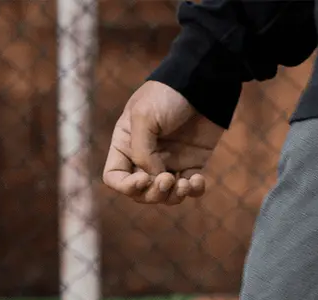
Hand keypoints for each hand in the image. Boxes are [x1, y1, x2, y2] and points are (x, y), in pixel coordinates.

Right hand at [103, 80, 224, 204]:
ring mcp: (169, 162)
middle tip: (168, 179)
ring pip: (165, 195)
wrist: (202, 84)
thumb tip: (153, 178)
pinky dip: (193, 190)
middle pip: (140, 193)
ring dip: (173, 196)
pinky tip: (197, 179)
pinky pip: (190, 189)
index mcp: (125, 144)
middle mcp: (144, 156)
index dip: (126, 187)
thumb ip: (142, 152)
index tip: (143, 179)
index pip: (114, 177)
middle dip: (153, 194)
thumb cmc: (167, 96)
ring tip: (184, 183)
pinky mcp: (192, 164)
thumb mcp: (144, 118)